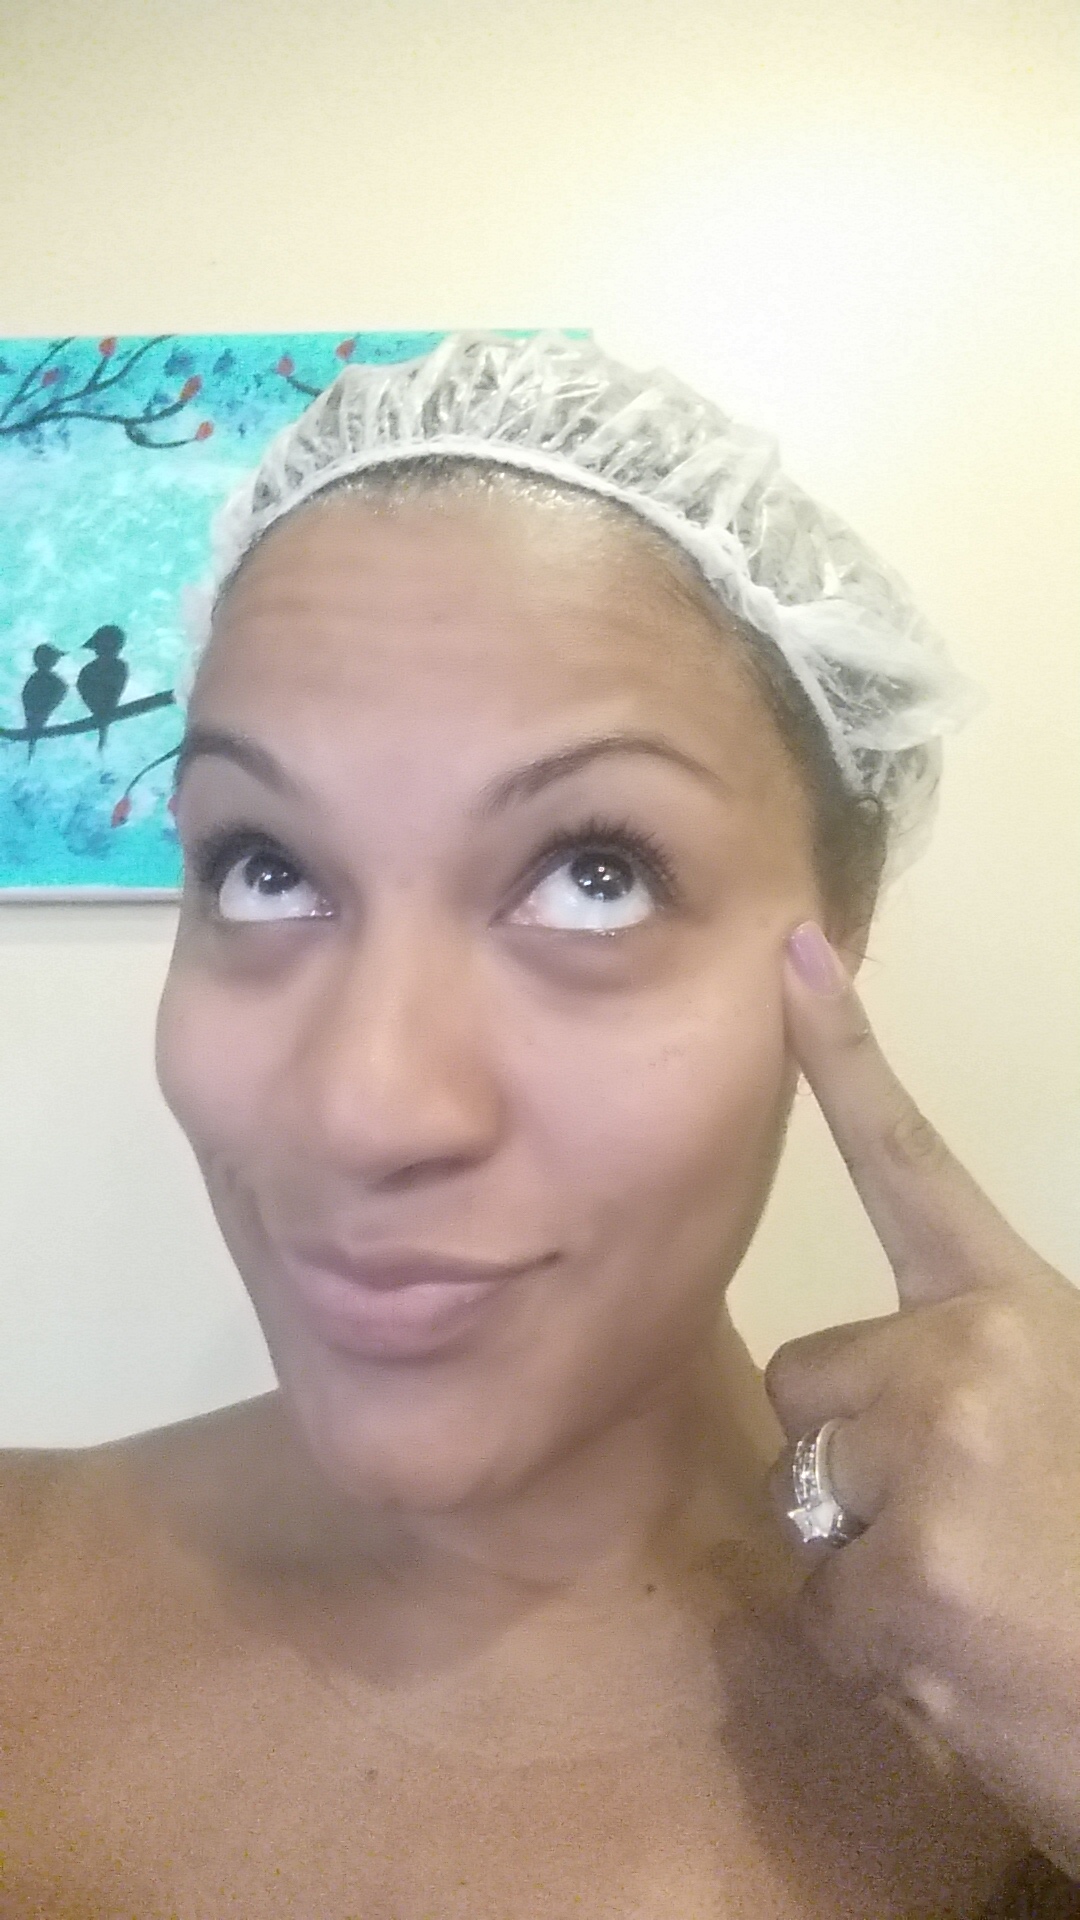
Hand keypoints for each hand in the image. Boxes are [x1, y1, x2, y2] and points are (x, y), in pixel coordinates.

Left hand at [765, 921, 1079, 1876]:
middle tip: (972, 1524)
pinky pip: (823, 1602)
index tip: (792, 957)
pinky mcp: (901, 1577)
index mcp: (1020, 1310)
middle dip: (859, 1454)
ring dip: (871, 1558)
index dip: (847, 1058)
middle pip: (811, 1379)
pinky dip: (879, 1648)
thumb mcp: (1069, 1415)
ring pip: (811, 1497)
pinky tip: (966, 1663)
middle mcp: (966, 1358)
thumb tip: (884, 1373)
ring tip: (986, 1596)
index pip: (911, 1163)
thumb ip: (987, 1371)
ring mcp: (931, 1462)